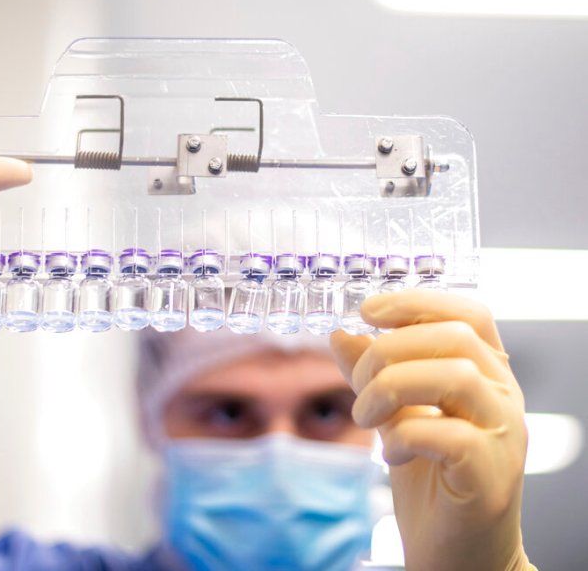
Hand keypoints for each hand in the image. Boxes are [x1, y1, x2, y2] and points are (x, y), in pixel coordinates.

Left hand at [331, 290, 531, 570]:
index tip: (367, 310)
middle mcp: (503, 398)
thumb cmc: (431, 484)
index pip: (468, 314)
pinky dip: (405, 436)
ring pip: (455, 375)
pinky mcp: (492, 475)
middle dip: (389, 351)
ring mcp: (505, 436)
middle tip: (360, 385)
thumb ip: (372, 374)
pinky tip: (392, 453)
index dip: (417, 303)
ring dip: (391, 389)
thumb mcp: (392, 416)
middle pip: (454, 338)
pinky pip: (449, 434)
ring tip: (367, 418)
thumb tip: (341, 334)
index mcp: (486, 375)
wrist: (455, 555)